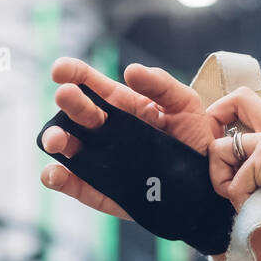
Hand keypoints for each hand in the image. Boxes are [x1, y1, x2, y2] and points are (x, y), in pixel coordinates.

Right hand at [38, 57, 221, 219]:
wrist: (208, 186)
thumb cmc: (197, 139)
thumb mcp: (185, 105)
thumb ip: (161, 84)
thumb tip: (130, 71)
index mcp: (123, 105)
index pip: (93, 85)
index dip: (74, 74)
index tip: (60, 70)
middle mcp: (107, 131)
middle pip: (78, 114)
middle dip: (68, 104)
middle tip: (64, 98)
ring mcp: (103, 161)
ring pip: (69, 148)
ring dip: (57, 140)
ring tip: (55, 140)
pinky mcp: (103, 191)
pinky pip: (77, 186)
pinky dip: (60, 180)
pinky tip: (53, 174)